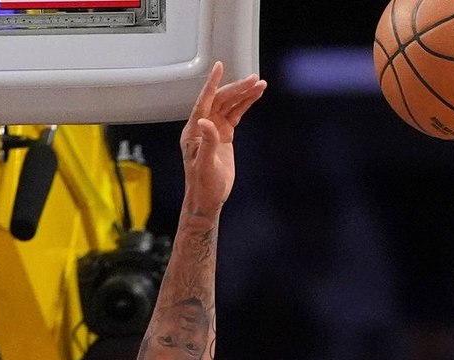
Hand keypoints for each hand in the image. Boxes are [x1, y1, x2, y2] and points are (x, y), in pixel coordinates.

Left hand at [180, 62, 267, 213]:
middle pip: (221, 100)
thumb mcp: (205, 166)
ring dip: (244, 94)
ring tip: (260, 84)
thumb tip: (205, 121)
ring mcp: (214, 129)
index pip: (203, 102)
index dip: (211, 84)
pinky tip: (255, 96)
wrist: (208, 199)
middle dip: (237, 89)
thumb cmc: (203, 186)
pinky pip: (235, 114)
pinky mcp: (224, 135)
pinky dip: (245, 105)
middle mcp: (203, 126)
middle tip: (254, 80)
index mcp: (193, 131)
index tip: (218, 67)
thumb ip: (207, 143)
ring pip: (230, 105)